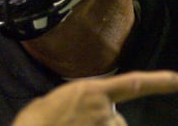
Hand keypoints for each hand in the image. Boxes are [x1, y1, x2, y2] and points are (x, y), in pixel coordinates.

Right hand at [12, 70, 177, 125]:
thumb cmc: (38, 118)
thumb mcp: (60, 100)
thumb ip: (82, 102)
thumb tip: (89, 112)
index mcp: (91, 90)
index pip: (132, 84)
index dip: (158, 82)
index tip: (177, 80)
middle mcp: (103, 108)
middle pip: (115, 119)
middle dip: (102, 122)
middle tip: (75, 123)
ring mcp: (104, 124)